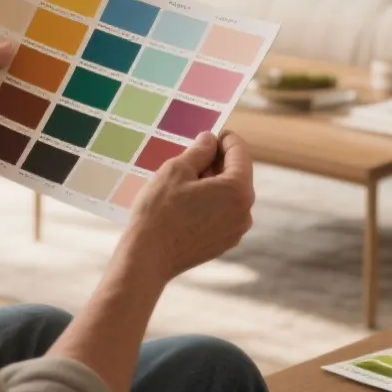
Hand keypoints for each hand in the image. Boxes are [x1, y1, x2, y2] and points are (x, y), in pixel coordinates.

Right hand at [116, 132, 254, 283]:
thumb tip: (210, 140)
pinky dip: (211, 202)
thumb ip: (199, 151)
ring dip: (213, 182)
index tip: (210, 134)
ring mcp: (235, 231)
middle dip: (217, 161)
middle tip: (192, 154)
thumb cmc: (160, 210)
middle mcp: (244, 212)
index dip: (224, 138)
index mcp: (238, 190)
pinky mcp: (223, 243)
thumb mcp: (177, 169)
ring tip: (185, 178)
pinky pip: (223, 213)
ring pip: (229, 195)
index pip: (240, 152)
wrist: (147, 257)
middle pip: (237, 174)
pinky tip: (186, 200)